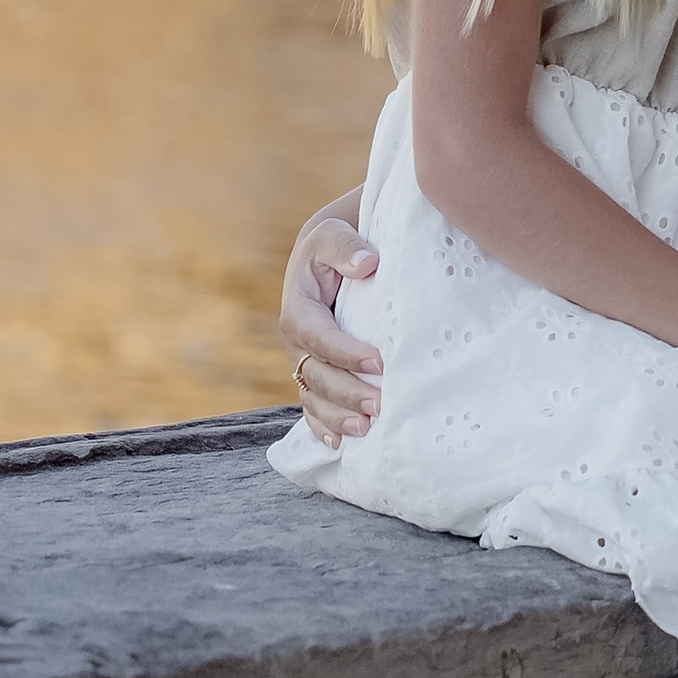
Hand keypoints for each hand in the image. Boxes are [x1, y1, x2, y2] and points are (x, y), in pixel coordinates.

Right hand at [281, 202, 380, 447]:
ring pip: (315, 397)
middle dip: (347, 393)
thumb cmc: (337, 244)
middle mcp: (297, 343)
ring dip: (338, 416)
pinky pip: (314, 407)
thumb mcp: (335, 234)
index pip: (318, 336)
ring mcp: (306, 362)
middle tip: (380, 405)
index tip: (378, 361)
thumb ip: (346, 247)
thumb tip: (368, 263)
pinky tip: (339, 444)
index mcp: (298, 310)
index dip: (345, 352)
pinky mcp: (317, 374)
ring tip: (366, 430)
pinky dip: (323, 426)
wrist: (332, 256)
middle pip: (318, 375)